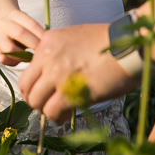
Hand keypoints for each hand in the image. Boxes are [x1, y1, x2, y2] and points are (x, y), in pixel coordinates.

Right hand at [0, 10, 45, 65]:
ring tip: (31, 59)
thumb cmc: (22, 30)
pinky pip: (4, 59)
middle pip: (20, 34)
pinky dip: (14, 62)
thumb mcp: (29, 26)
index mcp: (15, 15)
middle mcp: (3, 23)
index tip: (50, 44)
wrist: (3, 29)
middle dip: (34, 45)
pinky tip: (19, 60)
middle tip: (43, 54)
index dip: (42, 35)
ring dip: (23, 56)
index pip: (31, 24)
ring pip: (10, 49)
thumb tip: (48, 47)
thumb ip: (37, 34)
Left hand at [17, 23, 137, 121]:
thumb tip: (52, 73)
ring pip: (36, 100)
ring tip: (59, 110)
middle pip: (26, 86)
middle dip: (36, 99)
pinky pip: (52, 111)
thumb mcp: (75, 38)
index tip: (45, 91)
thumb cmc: (109, 44)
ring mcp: (57, 74)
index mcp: (48, 41)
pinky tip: (67, 114)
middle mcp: (47, 56)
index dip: (34, 84)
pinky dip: (57, 116)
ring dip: (45, 109)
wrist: (128, 47)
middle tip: (48, 104)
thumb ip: (59, 53)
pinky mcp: (70, 91)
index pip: (28, 69)